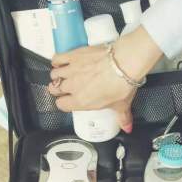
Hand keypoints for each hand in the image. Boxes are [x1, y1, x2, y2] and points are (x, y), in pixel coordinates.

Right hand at [48, 27, 162, 132]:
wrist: (123, 63)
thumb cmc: (120, 83)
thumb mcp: (122, 105)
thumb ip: (122, 118)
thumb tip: (127, 126)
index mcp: (81, 101)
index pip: (62, 105)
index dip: (64, 103)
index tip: (68, 101)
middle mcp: (72, 86)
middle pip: (54, 89)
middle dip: (58, 89)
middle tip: (66, 88)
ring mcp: (71, 70)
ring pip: (54, 74)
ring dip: (57, 76)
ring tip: (63, 75)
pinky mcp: (74, 55)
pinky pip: (57, 58)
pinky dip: (57, 61)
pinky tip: (60, 62)